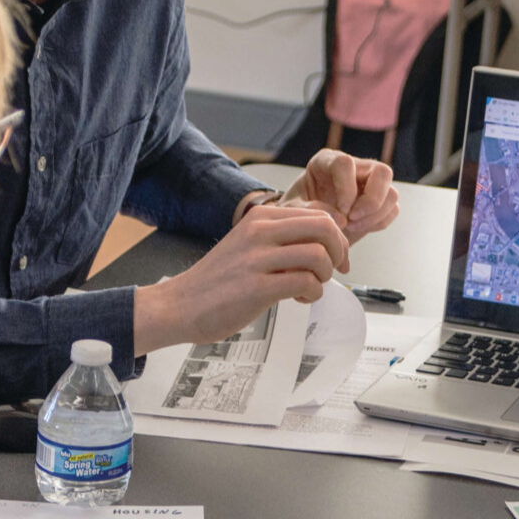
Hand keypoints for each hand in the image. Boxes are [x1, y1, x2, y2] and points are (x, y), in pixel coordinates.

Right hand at [133, 205, 348, 352]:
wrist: (180, 305)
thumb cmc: (218, 279)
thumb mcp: (249, 243)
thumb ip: (282, 237)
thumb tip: (327, 240)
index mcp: (260, 217)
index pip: (318, 214)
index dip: (338, 237)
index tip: (338, 257)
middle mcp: (260, 231)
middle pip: (325, 228)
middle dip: (338, 253)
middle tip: (332, 271)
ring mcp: (257, 259)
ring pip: (319, 256)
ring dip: (324, 276)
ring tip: (309, 287)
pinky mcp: (256, 287)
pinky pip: (306, 283)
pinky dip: (312, 293)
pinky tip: (298, 299)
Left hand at [282, 149, 398, 254]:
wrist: (305, 224)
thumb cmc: (296, 211)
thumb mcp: (291, 210)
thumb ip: (308, 210)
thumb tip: (339, 216)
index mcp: (327, 161)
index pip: (345, 164)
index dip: (345, 189)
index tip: (338, 211)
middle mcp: (354, 167)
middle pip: (381, 171)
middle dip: (372, 200)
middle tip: (353, 219)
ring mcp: (370, 183)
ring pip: (391, 192)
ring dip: (374, 215)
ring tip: (352, 226)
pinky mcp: (379, 201)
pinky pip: (392, 209)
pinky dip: (378, 223)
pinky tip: (358, 228)